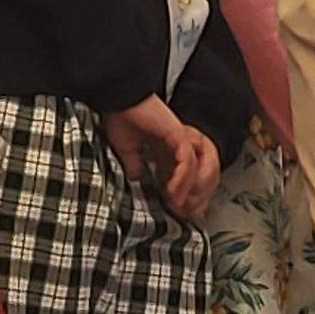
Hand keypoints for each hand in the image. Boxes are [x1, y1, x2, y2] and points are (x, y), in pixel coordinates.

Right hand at [102, 96, 220, 223]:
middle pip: (196, 174)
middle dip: (190, 196)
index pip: (181, 174)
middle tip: (180, 214)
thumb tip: (136, 181)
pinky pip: (187, 161)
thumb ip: (134, 165)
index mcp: (166, 147)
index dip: (178, 193)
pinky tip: (171, 192)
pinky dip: (182, 178)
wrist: (118, 98)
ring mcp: (180, 139)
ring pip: (196, 170)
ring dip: (187, 191)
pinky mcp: (178, 135)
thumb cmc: (120, 118)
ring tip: (176, 207)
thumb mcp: (126, 149)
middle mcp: (177, 144)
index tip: (171, 211)